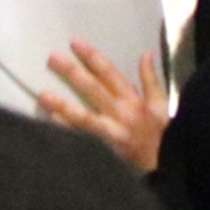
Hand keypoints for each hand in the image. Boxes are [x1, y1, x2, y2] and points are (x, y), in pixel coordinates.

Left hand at [35, 43, 169, 175]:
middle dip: (73, 73)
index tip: (74, 43)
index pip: (110, 74)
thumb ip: (150, 79)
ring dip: (63, 105)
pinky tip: (51, 121)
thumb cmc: (160, 135)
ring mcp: (112, 133)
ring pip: (85, 117)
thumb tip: (146, 54)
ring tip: (43, 95)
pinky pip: (83, 139)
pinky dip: (67, 130)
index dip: (92, 57)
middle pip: (94, 90)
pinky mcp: (105, 151)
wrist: (166, 166)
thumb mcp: (160, 105)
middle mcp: (122, 114)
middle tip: (52, 58)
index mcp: (133, 101)